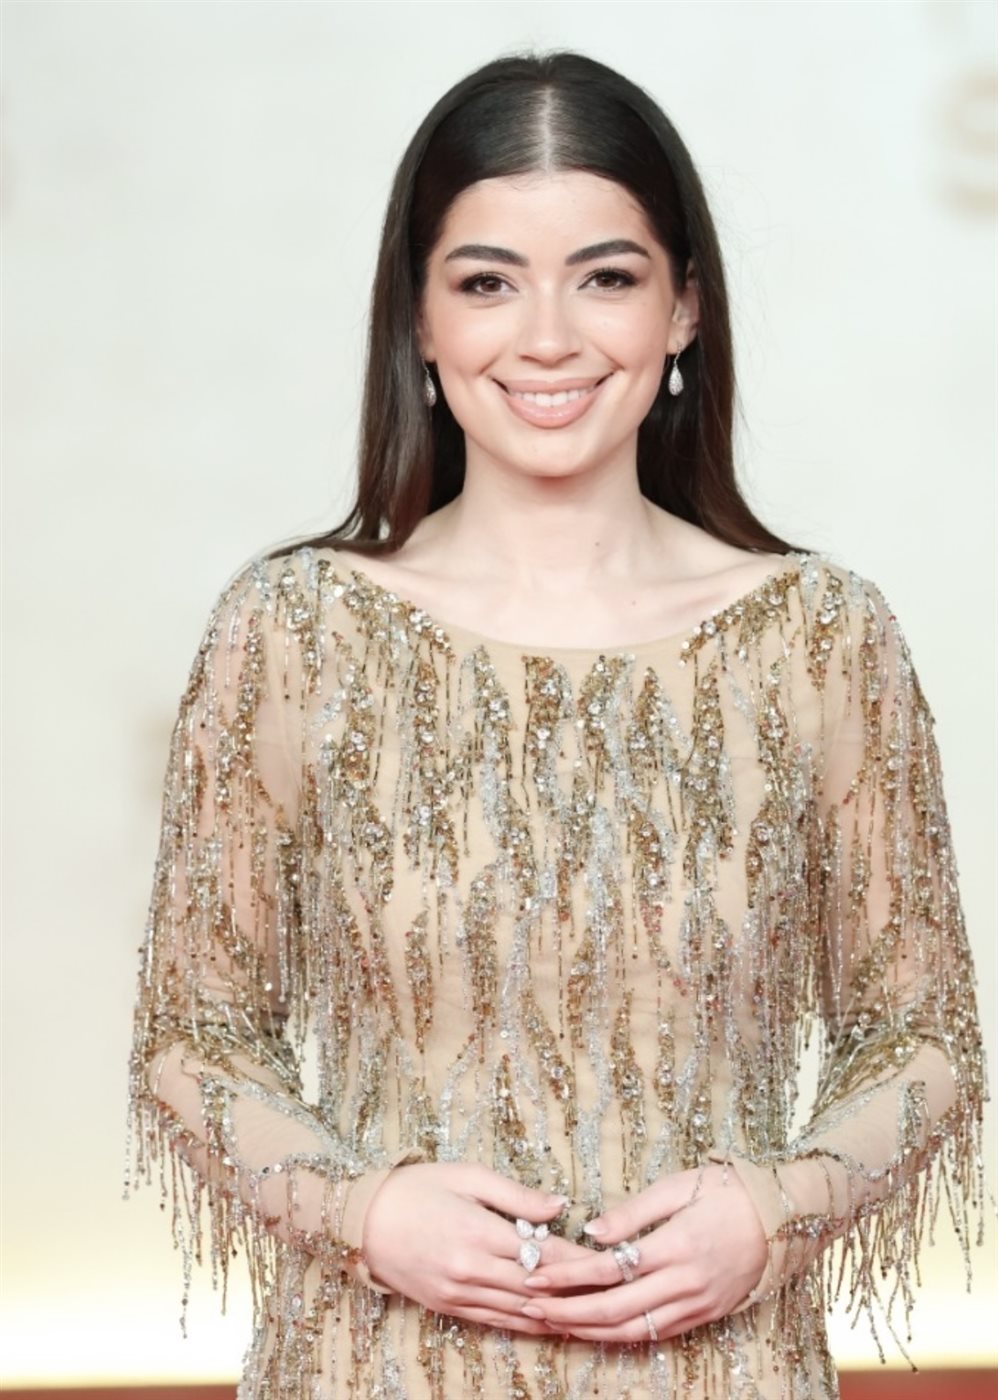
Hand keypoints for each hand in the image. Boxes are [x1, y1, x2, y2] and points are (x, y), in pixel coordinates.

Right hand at [361, 1162, 598, 1334]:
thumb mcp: (467, 1176)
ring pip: (521, 1312)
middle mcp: (472, 1270)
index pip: (543, 1252)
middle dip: (578, 1291)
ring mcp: (460, 1294)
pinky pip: (496, 1322)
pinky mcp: (449, 1308)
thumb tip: (560, 1204)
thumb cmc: (416, 1187)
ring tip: (593, 1315)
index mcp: (479, 1232)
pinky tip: (550, 1325)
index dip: (579, 1259)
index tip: (609, 1259)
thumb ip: (516, 1195)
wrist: (363, 1221)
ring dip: (558, 1315)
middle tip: (612, 1291)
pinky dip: (527, 1326)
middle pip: (538, 1288)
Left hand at [516, 1164, 767, 1343]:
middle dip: (568, 1312)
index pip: (609, 1269)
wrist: (783, 1218)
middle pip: (614, 1309)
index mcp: (675, 1245)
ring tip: (554, 1324)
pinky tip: (597, 1331)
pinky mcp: (705, 1315)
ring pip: (633, 1329)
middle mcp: (684, 1283)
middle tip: (531, 1308)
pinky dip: (622, 1335)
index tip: (536, 1275)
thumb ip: (633, 1212)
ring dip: (590, 1330)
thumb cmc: (728, 1191)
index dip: (568, 1276)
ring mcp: (696, 1304)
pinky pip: (656, 1333)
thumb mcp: (678, 1187)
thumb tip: (591, 1231)